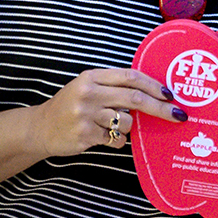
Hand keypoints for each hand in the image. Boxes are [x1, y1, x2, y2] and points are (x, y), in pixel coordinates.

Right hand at [30, 68, 187, 155]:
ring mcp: (85, 115)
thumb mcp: (88, 87)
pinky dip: (117, 140)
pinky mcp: (84, 135)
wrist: (39, 128)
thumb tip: (154, 93)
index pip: (130, 77)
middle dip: (161, 108)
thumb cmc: (71, 105)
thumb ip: (114, 86)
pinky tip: (103, 137)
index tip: (170, 94)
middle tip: (178, 115)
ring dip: (128, 127)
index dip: (154, 85)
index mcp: (92, 76)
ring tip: (111, 126)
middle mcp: (88, 93)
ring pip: (126, 122)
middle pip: (135, 99)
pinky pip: (116, 139)